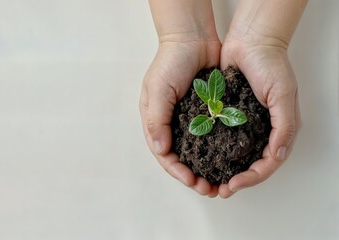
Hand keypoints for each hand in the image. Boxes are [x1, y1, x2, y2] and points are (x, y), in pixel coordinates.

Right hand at [139, 39, 220, 196]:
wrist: (194, 38)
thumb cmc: (170, 61)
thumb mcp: (158, 89)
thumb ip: (157, 119)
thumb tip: (160, 149)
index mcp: (156, 121)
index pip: (164, 154)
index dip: (177, 171)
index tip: (192, 181)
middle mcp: (173, 124)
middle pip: (182, 158)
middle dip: (193, 177)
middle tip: (209, 189)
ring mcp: (191, 120)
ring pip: (199, 152)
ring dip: (208, 169)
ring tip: (220, 182)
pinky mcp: (208, 114)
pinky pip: (213, 137)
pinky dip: (219, 151)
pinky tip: (229, 161)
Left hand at [218, 34, 301, 197]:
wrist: (250, 40)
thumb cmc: (271, 65)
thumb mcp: (283, 94)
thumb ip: (285, 125)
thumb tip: (277, 156)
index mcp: (277, 131)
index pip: (265, 165)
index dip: (250, 179)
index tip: (231, 186)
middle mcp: (259, 131)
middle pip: (247, 165)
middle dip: (233, 181)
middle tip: (215, 191)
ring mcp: (241, 124)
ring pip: (231, 155)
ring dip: (219, 170)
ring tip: (204, 180)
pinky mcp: (225, 115)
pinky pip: (218, 137)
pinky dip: (210, 150)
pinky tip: (198, 158)